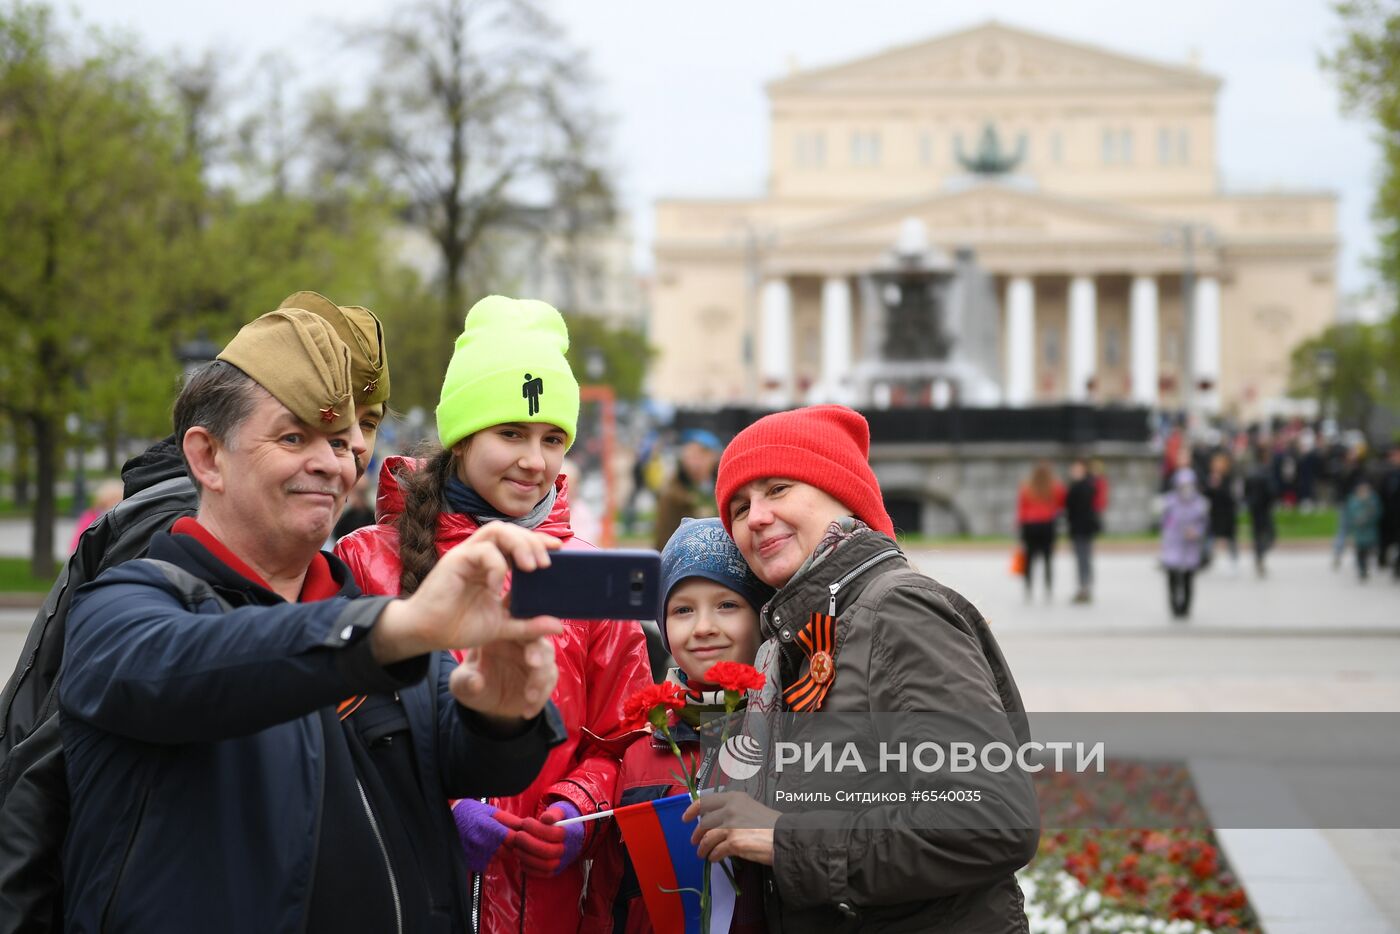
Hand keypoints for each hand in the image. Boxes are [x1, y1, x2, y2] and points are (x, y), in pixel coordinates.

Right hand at [372, 523, 562, 663]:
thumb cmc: (459, 626)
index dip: (539, 542)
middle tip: (546, 563)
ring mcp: (467, 555)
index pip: (519, 542)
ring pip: (496, 531)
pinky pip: (481, 551)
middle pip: (511, 530)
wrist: (426, 634)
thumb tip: (559, 625)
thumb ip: (529, 625)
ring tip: (531, 567)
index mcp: (492, 565)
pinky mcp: (454, 561)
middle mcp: (481, 555)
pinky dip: (496, 565)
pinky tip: (498, 586)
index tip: (560, 549)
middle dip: (532, 542)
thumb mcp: (503, 627)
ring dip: (518, 544)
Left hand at [449, 632, 557, 720]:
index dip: (526, 630)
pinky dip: (541, 697)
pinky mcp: (542, 676)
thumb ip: (466, 682)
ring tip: (529, 696)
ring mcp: (534, 659)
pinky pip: (549, 683)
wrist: (482, 701)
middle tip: (533, 664)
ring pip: (548, 662)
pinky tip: (527, 711)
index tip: (524, 644)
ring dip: (542, 679)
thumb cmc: (469, 682)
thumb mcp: (461, 683)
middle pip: (539, 641)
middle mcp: (521, 643)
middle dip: (539, 653)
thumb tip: (476, 682)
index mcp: (501, 634)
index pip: (517, 625)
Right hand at [452, 799, 523, 872]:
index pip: (513, 839)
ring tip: (492, 841)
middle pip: (508, 851)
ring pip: (498, 858)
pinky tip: (483, 848)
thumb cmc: (471, 812)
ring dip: (500, 852)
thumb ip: (509, 820)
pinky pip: (487, 863)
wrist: (447, 819)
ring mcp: (475, 854)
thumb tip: (526, 826)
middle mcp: (482, 843)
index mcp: (488, 827)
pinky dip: (489, 857)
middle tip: (506, 838)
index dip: (519, 838)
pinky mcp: (470, 862)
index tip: (521, 836)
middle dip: (510, 846)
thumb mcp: (490, 811)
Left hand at [511, 801, 584, 875]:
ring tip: (516, 846)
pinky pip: (541, 874)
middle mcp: (567, 850)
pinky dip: (528, 867)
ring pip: (544, 865)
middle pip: (548, 852)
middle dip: (529, 844)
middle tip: (518, 835)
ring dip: (526, 856)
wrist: (573, 835)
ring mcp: (561, 863)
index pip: (553, 834)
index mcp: (569, 834)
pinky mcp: (554, 871)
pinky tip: (521, 857)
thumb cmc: (562, 820)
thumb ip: (553, 813)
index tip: (524, 822)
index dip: (536, 828)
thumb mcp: (561, 811)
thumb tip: (545, 819)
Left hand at [684, 792, 778, 864]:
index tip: (686, 818)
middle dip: (697, 834)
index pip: (705, 801)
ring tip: (702, 854)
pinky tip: (714, 859)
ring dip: (702, 848)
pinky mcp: (733, 842)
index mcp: (734, 797)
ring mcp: (730, 826)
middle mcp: (730, 809)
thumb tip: (718, 822)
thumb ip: (734, 811)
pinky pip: (716, 851)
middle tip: (695, 841)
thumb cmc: (771, 824)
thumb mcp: (751, 808)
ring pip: (707, 838)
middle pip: (704, 822)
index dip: (692, 810)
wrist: (784, 837)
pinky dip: (713, 856)